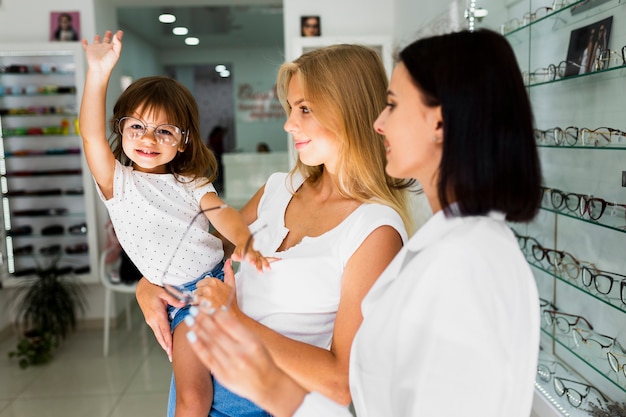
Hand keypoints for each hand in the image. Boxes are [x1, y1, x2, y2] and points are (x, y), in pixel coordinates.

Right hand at [82, 30, 122, 74]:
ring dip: (96, 39)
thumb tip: (117, 35)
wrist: (99, 68)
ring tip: (97, 36)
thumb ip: (118, 43)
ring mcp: (96, 49)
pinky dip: (84, 43)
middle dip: (107, 36)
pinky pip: (86, 46)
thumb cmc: (109, 62)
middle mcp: (104, 48)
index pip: (115, 41)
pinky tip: (84, 40)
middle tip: (109, 32)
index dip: (118, 36)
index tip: (120, 32)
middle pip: (106, 40)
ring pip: (96, 42)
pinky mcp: (89, 50)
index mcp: (111, 48)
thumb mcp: (116, 52)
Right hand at [135, 277, 183, 360]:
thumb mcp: (164, 292)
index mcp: (157, 314)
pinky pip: (157, 331)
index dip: (168, 341)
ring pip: (158, 335)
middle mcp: (152, 319)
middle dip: (166, 347)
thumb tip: (184, 304)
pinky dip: (161, 338)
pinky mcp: (150, 320)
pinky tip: (166, 343)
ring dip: (163, 344)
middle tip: (171, 357)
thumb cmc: (154, 289)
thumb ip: (174, 299)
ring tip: (169, 353)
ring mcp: (150, 321)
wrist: (142, 288)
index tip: (171, 350)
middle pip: (160, 336)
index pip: (164, 330)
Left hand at [187, 308, 305, 415]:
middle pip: (216, 333)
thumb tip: (220, 313)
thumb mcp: (256, 340)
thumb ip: (239, 328)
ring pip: (209, 344)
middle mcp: (240, 354)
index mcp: (251, 342)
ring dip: (197, 329)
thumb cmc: (262, 360)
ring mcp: (230, 366)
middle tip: (194, 309)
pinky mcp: (222, 375)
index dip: (216, 314)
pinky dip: (197, 345)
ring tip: (189, 319)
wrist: (266, 385)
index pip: (229, 324)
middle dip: (203, 319)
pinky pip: (206, 357)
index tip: (208, 307)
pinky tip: (191, 335)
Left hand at [195, 258, 238, 312]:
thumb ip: (229, 272)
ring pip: (194, 297)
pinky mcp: (203, 304)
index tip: (211, 294)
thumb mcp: (231, 285)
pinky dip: (197, 307)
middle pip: (196, 290)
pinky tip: (205, 309)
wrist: (231, 315)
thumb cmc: (230, 302)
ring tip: (208, 305)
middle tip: (210, 301)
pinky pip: (194, 304)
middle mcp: (209, 287)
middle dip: (201, 296)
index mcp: (214, 281)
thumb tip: (229, 261)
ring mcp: (206, 295)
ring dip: (199, 302)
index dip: (204, 290)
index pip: (200, 283)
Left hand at [231, 245, 275, 272]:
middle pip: (258, 259)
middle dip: (260, 264)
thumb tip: (233, 257)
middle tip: (260, 270)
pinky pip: (269, 258)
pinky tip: (279, 260)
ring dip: (266, 263)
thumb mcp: (237, 251)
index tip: (252, 262)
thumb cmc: (242, 249)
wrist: (246, 242)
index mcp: (249, 252)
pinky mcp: (262, 257)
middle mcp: (255, 253)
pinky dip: (274, 259)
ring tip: (269, 268)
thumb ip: (236, 255)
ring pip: (264, 259)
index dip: (252, 259)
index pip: (250, 256)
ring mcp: (259, 255)